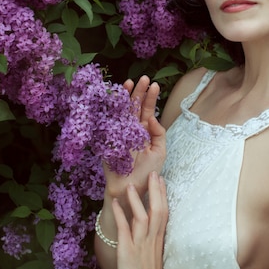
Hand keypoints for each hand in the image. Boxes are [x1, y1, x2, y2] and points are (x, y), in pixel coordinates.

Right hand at [104, 76, 166, 200]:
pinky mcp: (108, 139)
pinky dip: (111, 110)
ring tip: (130, 83)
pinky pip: (109, 122)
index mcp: (144, 132)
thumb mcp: (160, 152)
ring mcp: (119, 133)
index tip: (155, 85)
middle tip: (144, 78)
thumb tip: (152, 117)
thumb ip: (159, 134)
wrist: (130, 190)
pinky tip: (114, 99)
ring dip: (126, 97)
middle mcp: (131, 129)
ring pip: (122, 111)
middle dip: (139, 92)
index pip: (147, 110)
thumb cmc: (147, 173)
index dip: (150, 98)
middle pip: (135, 106)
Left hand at [113, 171, 167, 268]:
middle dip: (156, 192)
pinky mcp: (127, 251)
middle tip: (154, 173)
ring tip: (132, 185)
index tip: (161, 180)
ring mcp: (140, 246)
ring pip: (143, 219)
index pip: (164, 213)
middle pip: (158, 212)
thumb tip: (149, 224)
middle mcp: (152, 241)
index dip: (163, 196)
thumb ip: (151, 239)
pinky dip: (120, 215)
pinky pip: (124, 231)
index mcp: (159, 241)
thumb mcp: (152, 254)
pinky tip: (114, 204)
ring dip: (137, 201)